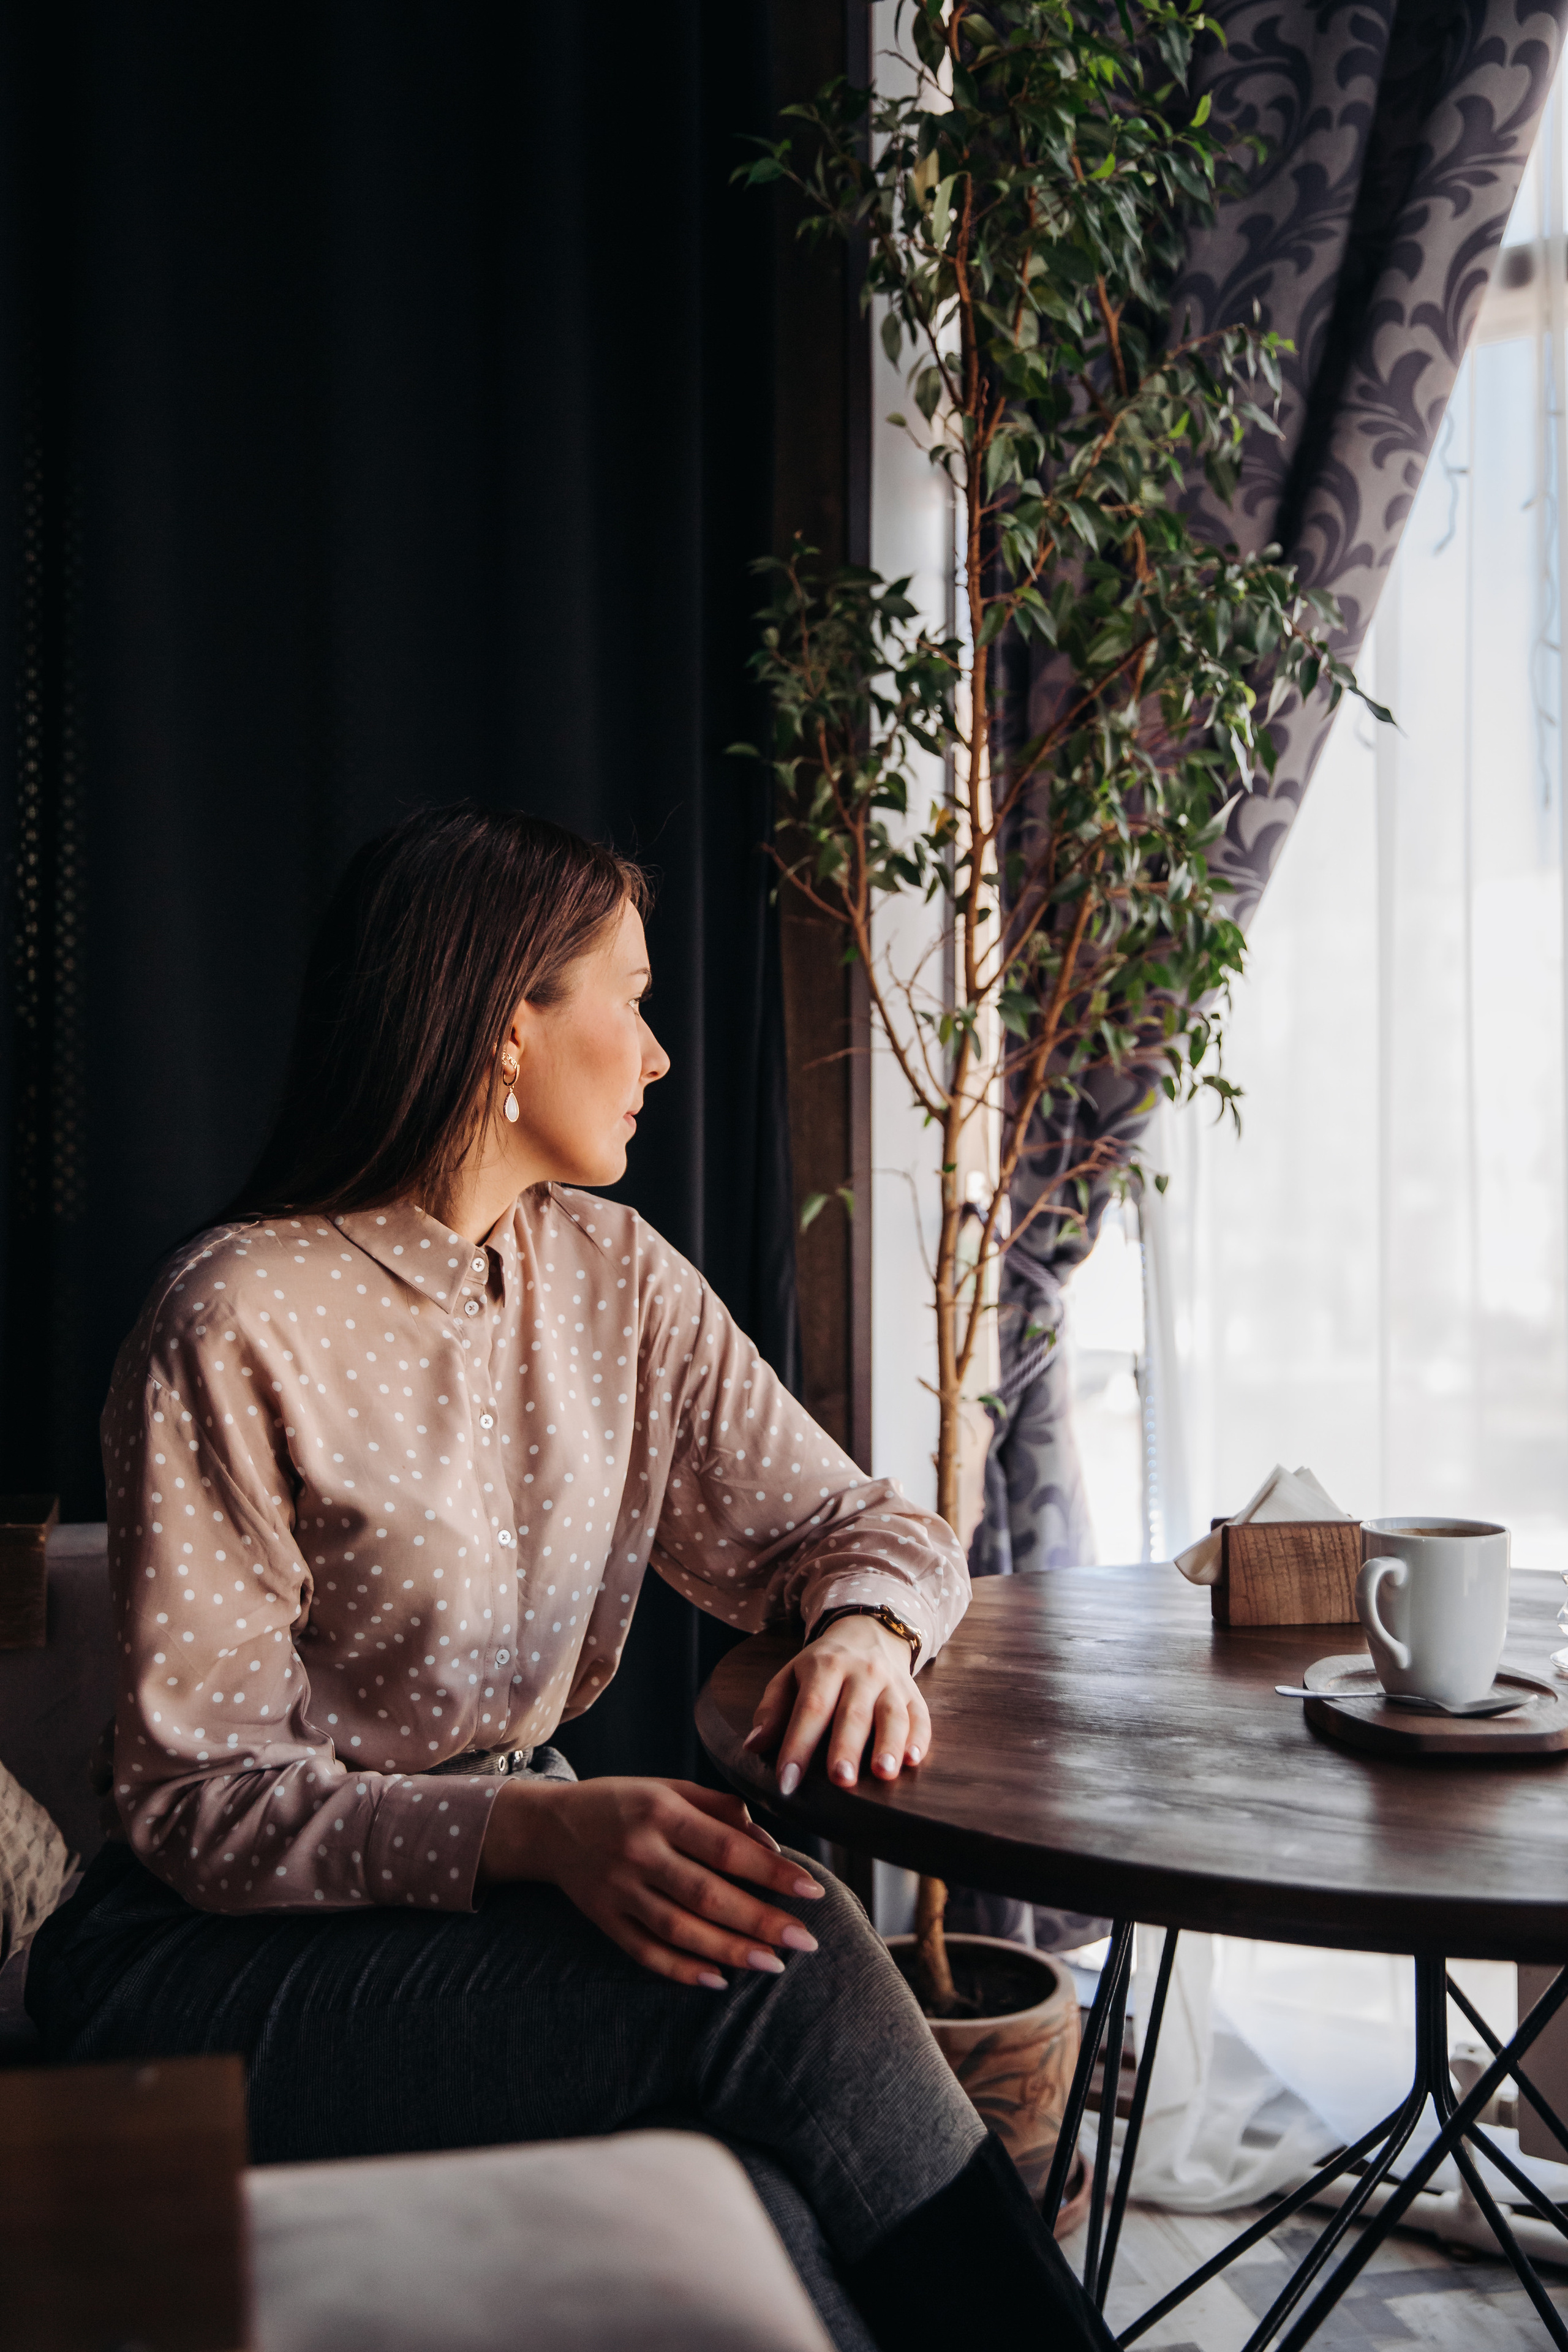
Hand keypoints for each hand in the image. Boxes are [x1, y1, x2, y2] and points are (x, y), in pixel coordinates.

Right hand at [477, 1774, 823, 1989]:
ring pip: (680, 1930)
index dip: (771, 1872)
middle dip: (761, 1921)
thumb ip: (721, 1810)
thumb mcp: (670, 1788)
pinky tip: (718, 1980)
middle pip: (708, 1895)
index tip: (811, 1891)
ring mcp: (618, 1889)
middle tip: (805, 1941)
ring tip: (773, 1965)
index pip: (726, 1847)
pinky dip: (682, 1970)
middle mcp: (639, 1851)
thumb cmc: (624, 1802)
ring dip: (730, 1951)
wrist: (549, 1825)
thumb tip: (770, 1844)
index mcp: (661, 1811)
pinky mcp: (604, 1919)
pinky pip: (645, 1952)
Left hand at [742, 1615, 929, 1796]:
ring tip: (883, 1773)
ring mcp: (891, 1682)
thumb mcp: (790, 1676)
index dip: (798, 1746)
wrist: (868, 1630)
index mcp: (824, 1667)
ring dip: (889, 1744)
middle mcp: (861, 1672)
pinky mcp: (913, 1693)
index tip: (787, 1781)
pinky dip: (919, 1738)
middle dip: (847, 1748)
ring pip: (892, 1714)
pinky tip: (913, 1759)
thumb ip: (772, 1710)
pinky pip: (920, 1715)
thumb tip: (753, 1745)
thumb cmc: (822, 1665)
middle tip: (840, 1779)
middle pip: (853, 1713)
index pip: (810, 1709)